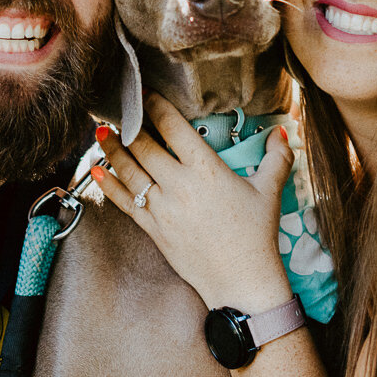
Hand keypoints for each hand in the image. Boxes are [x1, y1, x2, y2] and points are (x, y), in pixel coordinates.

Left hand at [92, 93, 296, 313]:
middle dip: (127, 125)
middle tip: (117, 110)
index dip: (155, 106)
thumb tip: (281, 131)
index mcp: (207, 170)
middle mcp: (180, 186)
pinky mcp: (154, 229)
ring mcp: (163, 209)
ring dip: (111, 149)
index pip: (173, 128)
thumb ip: (277, 157)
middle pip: (144, 146)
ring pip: (129, 171)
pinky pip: (125, 202)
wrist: (241, 282)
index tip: (145, 93)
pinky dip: (108, 184)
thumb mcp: (270, 192)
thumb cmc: (256, 236)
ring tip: (100, 132)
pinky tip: (95, 170)